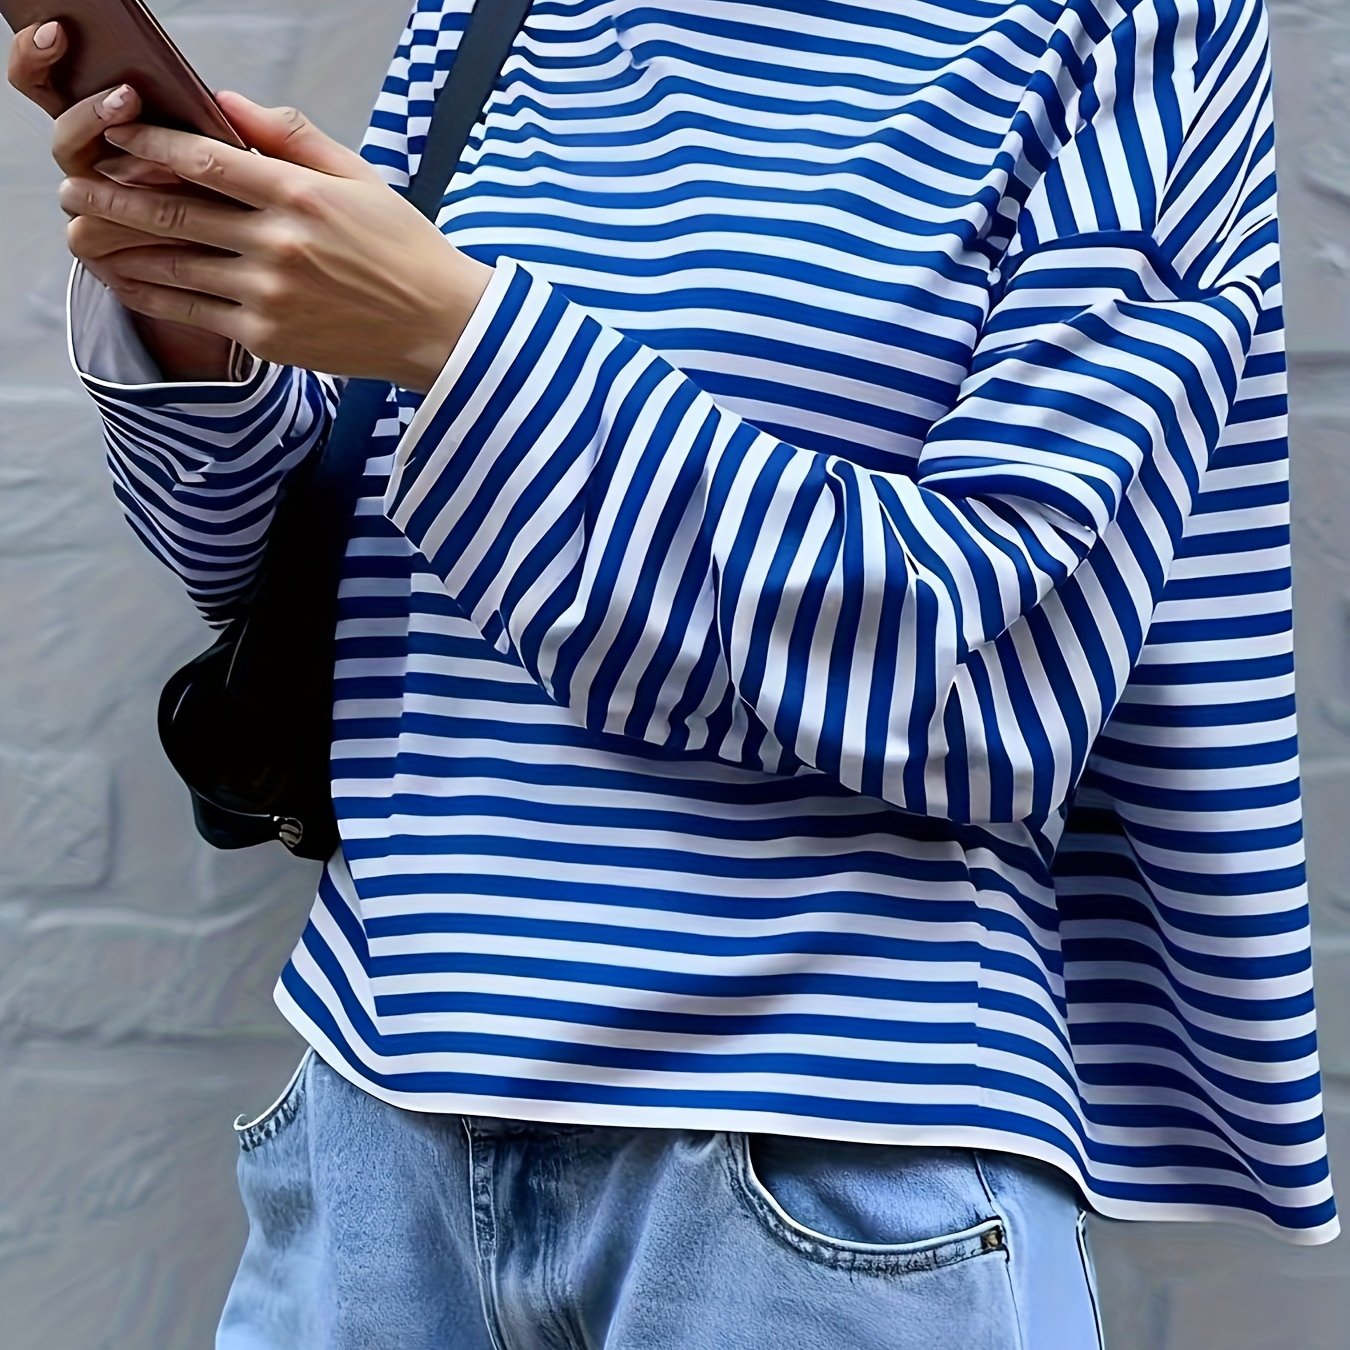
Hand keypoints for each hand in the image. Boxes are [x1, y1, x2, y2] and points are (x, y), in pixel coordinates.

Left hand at [57, 91, 494, 392]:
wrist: (439, 329)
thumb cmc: (404, 250)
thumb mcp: (361, 178)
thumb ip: (293, 137)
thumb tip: (228, 103)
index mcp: (302, 197)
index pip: (205, 160)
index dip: (149, 144)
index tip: (116, 133)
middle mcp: (280, 246)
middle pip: (174, 212)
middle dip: (113, 197)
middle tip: (73, 186)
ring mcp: (270, 297)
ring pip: (174, 267)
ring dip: (120, 249)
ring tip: (83, 235)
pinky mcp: (268, 338)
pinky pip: (195, 313)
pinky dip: (152, 296)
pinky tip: (126, 281)